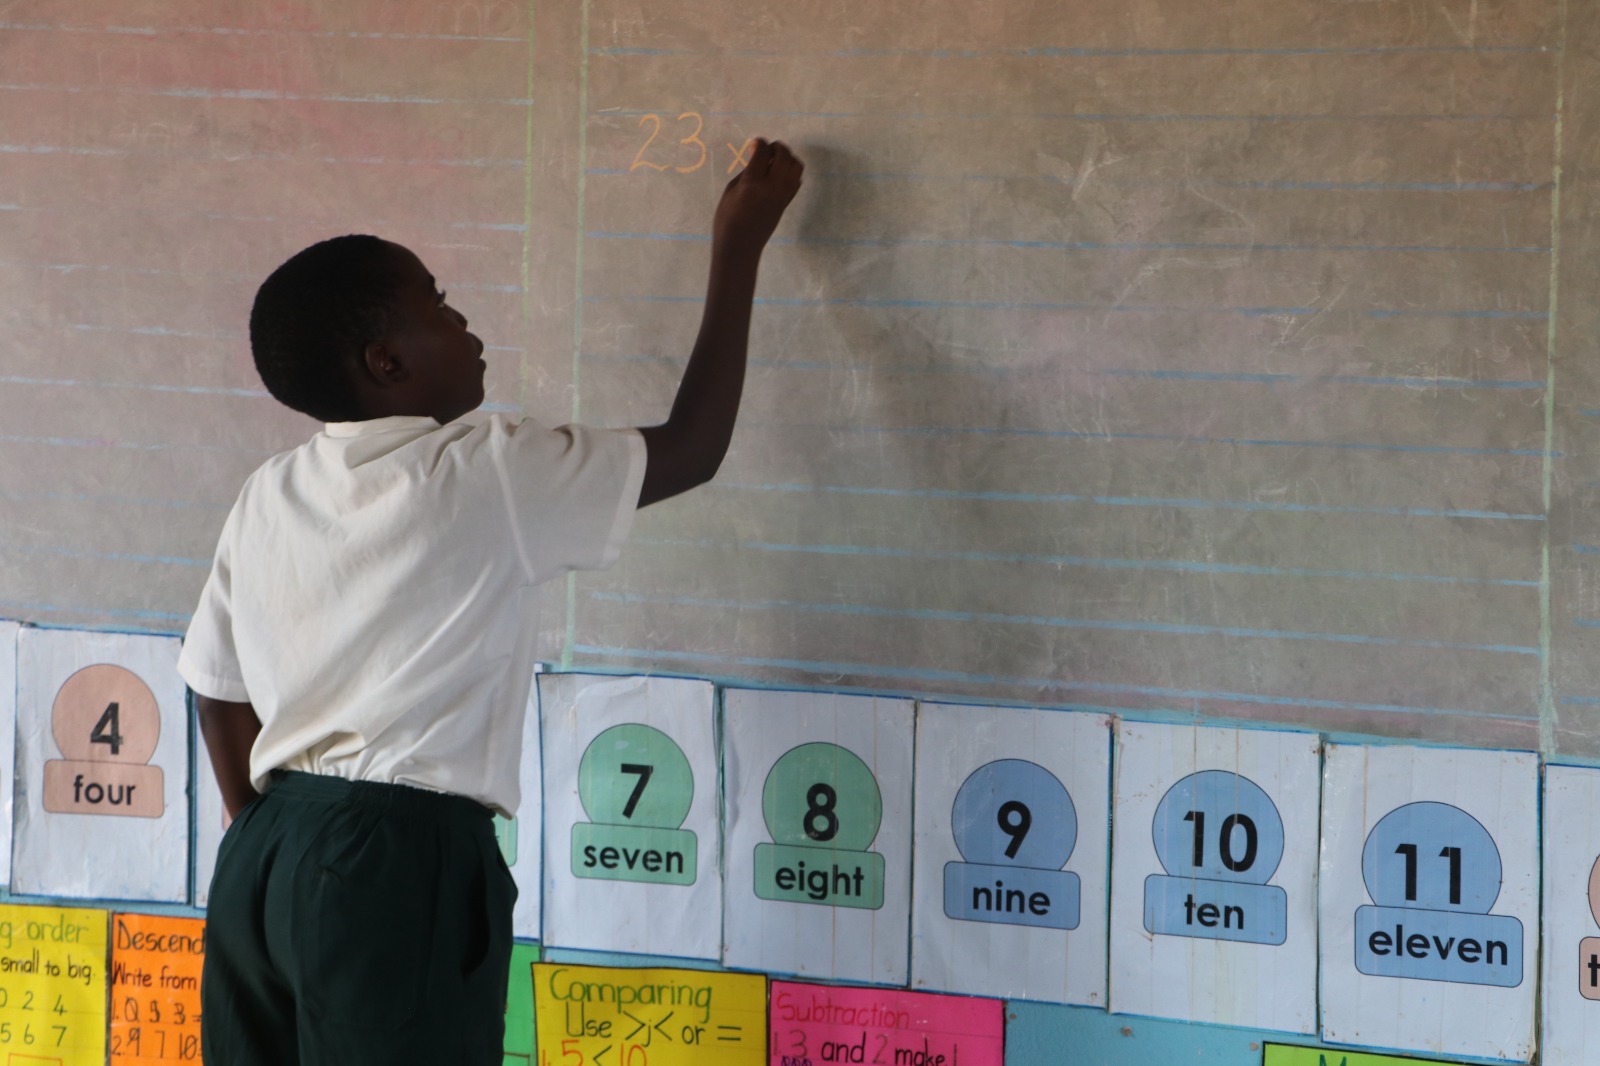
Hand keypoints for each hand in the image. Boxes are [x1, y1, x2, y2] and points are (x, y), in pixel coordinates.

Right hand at [711, 138, 803, 257]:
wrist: (740, 246)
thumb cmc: (727, 219)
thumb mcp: (731, 191)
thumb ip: (746, 172)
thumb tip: (758, 158)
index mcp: (752, 182)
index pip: (763, 152)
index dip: (759, 143)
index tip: (755, 143)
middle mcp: (771, 186)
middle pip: (784, 155)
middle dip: (777, 147)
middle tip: (768, 149)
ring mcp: (782, 195)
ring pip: (796, 167)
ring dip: (788, 158)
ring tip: (776, 161)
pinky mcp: (786, 203)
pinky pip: (796, 181)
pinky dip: (791, 173)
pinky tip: (780, 175)